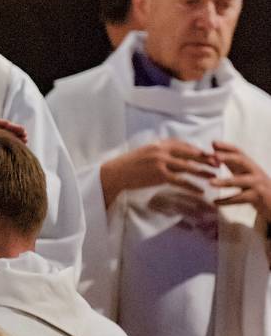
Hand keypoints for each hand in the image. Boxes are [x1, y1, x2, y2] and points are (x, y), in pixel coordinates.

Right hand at [99, 139, 216, 208]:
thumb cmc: (129, 164)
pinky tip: (201, 191)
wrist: (115, 173)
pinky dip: (192, 186)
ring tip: (214, 177)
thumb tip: (176, 155)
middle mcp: (161, 150)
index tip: (209, 154)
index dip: (198, 150)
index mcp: (159, 144)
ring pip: (188, 167)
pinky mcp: (159, 175)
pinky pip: (181, 181)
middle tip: (219, 163)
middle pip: (189, 154)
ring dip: (203, 172)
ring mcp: (161, 162)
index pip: (184, 145)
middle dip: (206, 159)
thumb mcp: (145, 152)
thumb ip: (161, 152)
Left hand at [211, 141, 270, 221]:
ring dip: (224, 181)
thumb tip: (214, 148)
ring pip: (240, 181)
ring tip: (210, 182)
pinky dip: (226, 201)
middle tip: (215, 156)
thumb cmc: (254, 186)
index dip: (226, 147)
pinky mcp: (258, 197)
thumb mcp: (243, 172)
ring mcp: (257, 184)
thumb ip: (231, 162)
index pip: (238, 152)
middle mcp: (254, 172)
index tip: (213, 142)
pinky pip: (240, 198)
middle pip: (242, 161)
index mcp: (249, 165)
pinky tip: (214, 202)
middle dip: (228, 157)